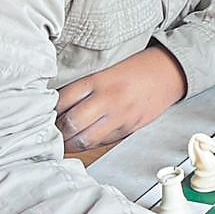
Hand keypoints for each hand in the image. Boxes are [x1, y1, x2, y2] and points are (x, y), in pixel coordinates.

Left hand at [56, 46, 186, 150]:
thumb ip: (85, 88)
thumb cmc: (137, 69)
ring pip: (86, 139)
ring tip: (66, 141)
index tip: (43, 115)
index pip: (63, 100)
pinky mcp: (131, 128)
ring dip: (71, 143)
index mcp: (100, 80)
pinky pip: (104, 142)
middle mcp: (109, 98)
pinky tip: (88, 138)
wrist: (171, 72)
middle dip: (58, 132)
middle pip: (71, 123)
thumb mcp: (107, 71)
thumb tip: (59, 107)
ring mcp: (121, 115)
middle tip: (51, 133)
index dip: (49, 111)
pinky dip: (92, 143)